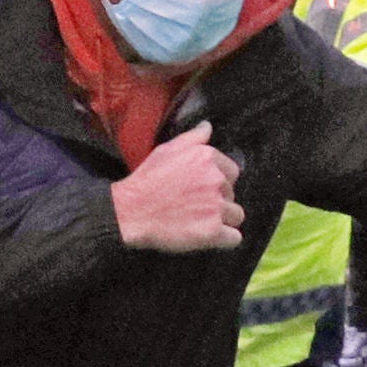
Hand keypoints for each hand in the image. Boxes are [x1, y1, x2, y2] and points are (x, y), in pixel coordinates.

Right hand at [113, 121, 245, 251]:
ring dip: (223, 220)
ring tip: (200, 221)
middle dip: (219, 201)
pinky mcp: (213, 231)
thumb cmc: (147, 181)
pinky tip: (208, 235)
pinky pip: (234, 238)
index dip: (218, 183)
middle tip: (194, 206)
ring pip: (236, 216)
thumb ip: (193, 138)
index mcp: (207, 158)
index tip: (201, 190)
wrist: (130, 212)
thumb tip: (207, 127)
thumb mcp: (167, 150)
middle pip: (232, 195)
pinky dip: (224, 239)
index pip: (232, 172)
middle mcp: (216, 180)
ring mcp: (216, 206)